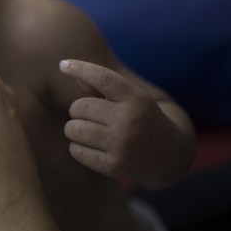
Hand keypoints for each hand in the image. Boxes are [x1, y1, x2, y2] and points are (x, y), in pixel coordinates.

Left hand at [59, 59, 188, 186]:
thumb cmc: (139, 117)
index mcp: (137, 99)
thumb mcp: (129, 97)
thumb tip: (68, 68)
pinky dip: (77, 147)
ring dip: (74, 129)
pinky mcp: (113, 166)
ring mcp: (122, 145)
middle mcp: (131, 121)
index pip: (103, 78)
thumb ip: (100, 84)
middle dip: (78, 110)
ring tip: (89, 130)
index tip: (63, 64)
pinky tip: (93, 146)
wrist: (167, 153)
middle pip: (79, 107)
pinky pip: (76, 150)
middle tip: (90, 116)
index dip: (81, 68)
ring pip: (73, 129)